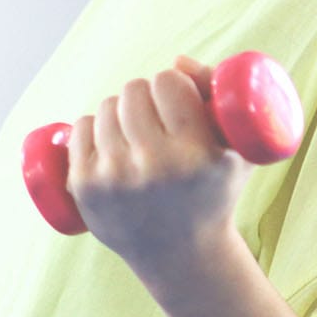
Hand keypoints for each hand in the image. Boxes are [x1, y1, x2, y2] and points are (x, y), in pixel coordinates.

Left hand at [68, 56, 250, 274]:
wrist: (180, 256)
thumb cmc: (213, 192)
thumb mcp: (236, 150)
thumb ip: (218, 96)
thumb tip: (177, 60)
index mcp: (195, 154)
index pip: (168, 82)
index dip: (173, 84)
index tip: (178, 99)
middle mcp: (153, 166)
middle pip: (133, 90)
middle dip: (145, 96)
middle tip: (156, 116)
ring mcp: (115, 177)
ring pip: (106, 106)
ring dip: (120, 110)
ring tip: (135, 131)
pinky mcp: (85, 186)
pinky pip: (80, 128)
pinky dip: (92, 127)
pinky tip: (109, 141)